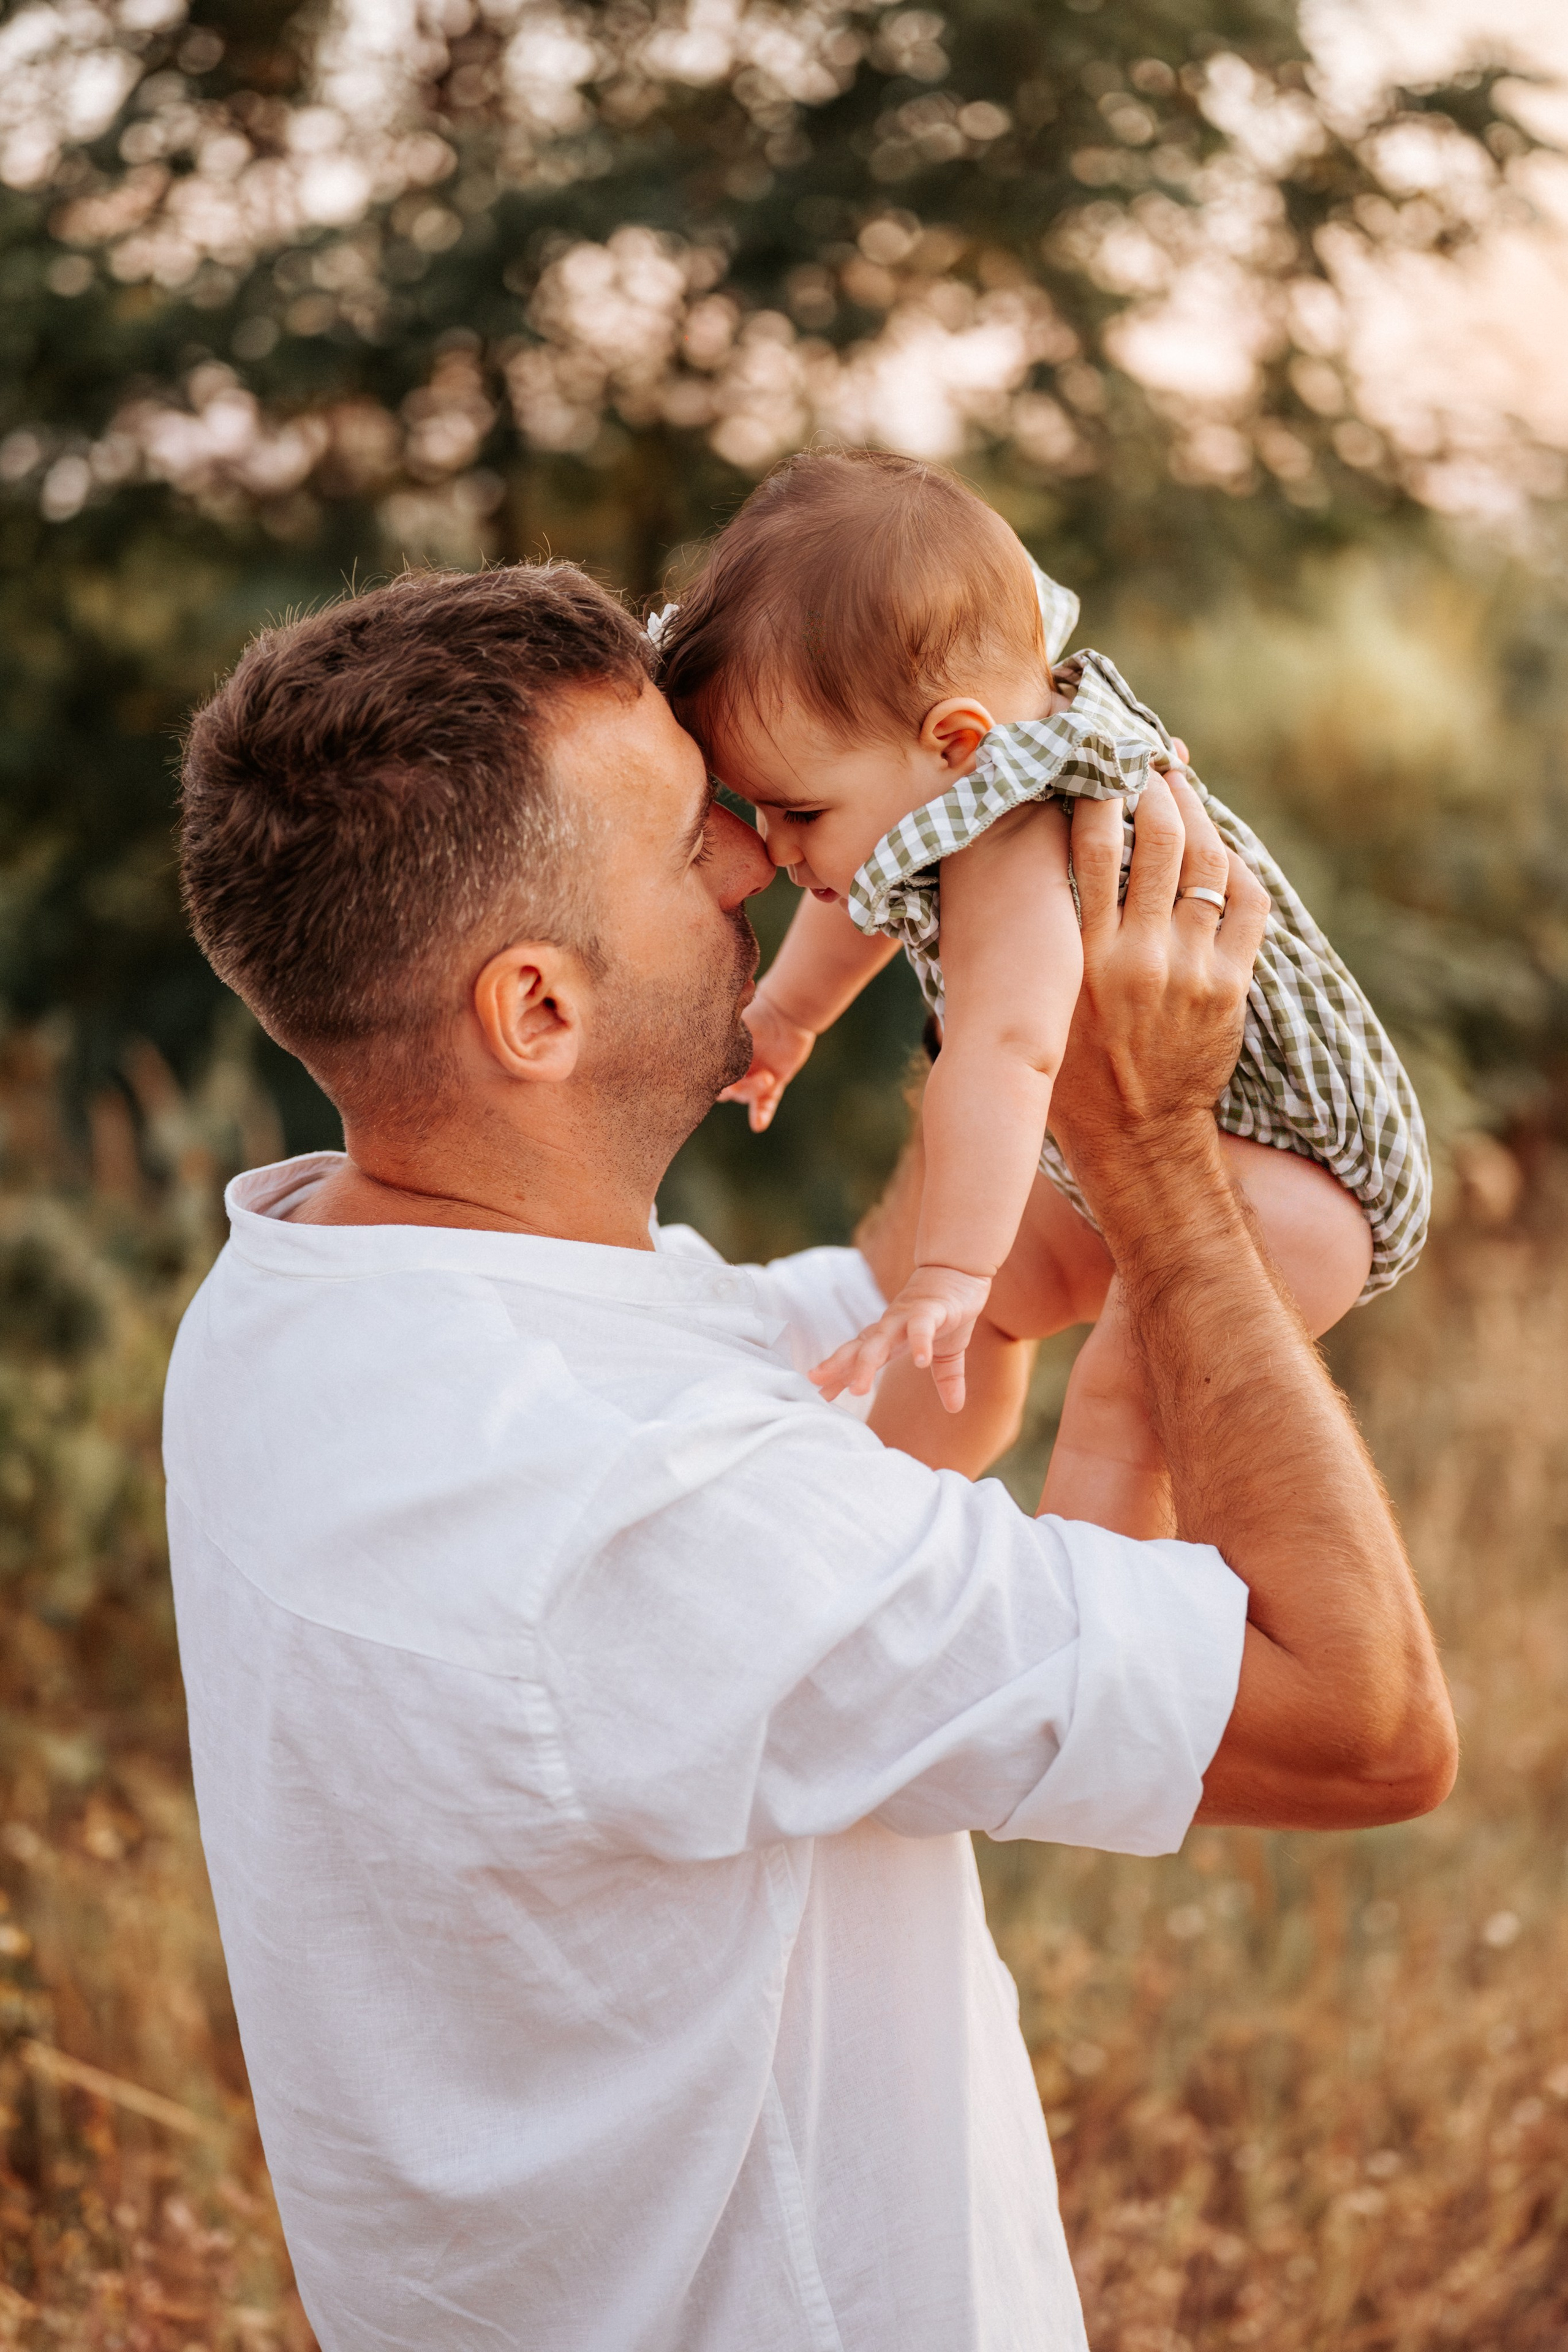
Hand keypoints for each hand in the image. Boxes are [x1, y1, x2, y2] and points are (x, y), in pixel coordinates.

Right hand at [719, 990, 816, 1131]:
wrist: (789, 1011)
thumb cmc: (758, 1015)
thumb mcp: (733, 1028)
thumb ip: (716, 1043)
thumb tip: (692, 1053)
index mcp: (724, 1055)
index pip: (710, 1078)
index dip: (709, 1084)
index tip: (711, 1084)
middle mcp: (738, 1068)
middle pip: (727, 1091)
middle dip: (733, 1090)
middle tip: (738, 1083)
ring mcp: (756, 1076)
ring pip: (747, 1096)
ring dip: (754, 1091)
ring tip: (767, 1077)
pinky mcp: (776, 1081)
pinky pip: (767, 1103)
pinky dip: (762, 1114)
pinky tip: (758, 1126)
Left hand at [811, 1264, 993, 1414]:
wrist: (959, 1269)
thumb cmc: (946, 1310)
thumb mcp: (946, 1352)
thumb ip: (946, 1380)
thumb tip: (956, 1408)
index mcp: (889, 1338)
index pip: (858, 1358)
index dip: (839, 1375)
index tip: (821, 1395)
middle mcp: (890, 1328)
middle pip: (859, 1351)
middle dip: (839, 1370)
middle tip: (820, 1392)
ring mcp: (907, 1318)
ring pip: (880, 1342)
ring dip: (866, 1365)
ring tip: (858, 1390)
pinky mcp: (931, 1310)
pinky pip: (921, 1327)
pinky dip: (920, 1343)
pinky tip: (921, 1363)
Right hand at [1049, 770, 1269, 1217]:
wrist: (1136, 1141)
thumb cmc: (1071, 1078)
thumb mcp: (1040, 1008)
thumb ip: (1038, 947)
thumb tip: (1012, 879)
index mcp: (1082, 959)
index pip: (1092, 847)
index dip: (1097, 792)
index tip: (1094, 761)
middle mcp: (1139, 956)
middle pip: (1159, 838)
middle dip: (1155, 786)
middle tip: (1147, 758)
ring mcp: (1193, 970)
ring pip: (1207, 861)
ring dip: (1197, 812)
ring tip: (1181, 784)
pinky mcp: (1230, 986)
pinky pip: (1247, 904)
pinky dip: (1236, 866)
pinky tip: (1220, 848)